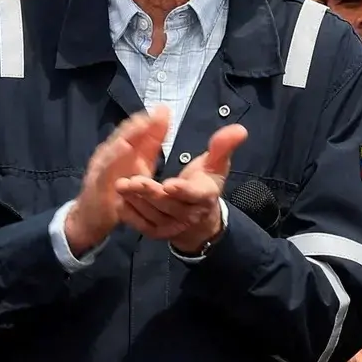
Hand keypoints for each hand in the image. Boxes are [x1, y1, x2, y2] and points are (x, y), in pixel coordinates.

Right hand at [65, 108, 171, 256]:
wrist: (92, 217)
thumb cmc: (118, 189)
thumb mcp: (139, 165)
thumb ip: (151, 143)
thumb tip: (164, 117)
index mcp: (121, 149)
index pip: (135, 131)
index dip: (149, 120)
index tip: (163, 109)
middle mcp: (110, 153)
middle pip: (124, 134)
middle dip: (139, 123)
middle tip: (154, 113)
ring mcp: (101, 167)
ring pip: (114, 147)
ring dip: (127, 134)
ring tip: (141, 123)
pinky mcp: (97, 182)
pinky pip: (105, 168)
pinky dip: (114, 156)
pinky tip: (124, 147)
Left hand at [117, 123, 248, 252]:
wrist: (199, 220)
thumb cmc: (205, 184)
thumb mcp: (216, 165)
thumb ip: (223, 147)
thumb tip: (240, 129)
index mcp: (204, 196)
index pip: (194, 194)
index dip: (182, 190)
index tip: (169, 184)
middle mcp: (188, 214)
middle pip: (167, 204)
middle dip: (150, 193)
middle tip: (132, 181)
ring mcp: (172, 225)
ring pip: (152, 213)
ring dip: (136, 201)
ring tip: (121, 185)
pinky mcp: (157, 232)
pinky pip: (142, 225)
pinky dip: (131, 214)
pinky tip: (120, 201)